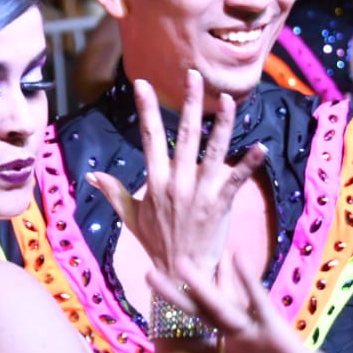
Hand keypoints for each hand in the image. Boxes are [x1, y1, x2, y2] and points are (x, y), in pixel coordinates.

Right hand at [89, 71, 264, 297]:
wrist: (181, 276)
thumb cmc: (158, 246)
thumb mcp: (131, 218)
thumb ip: (114, 193)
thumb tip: (92, 176)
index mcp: (155, 182)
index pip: (149, 137)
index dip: (146, 109)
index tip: (143, 84)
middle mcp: (176, 183)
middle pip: (184, 135)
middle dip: (190, 103)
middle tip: (195, 76)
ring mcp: (198, 193)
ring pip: (212, 151)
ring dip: (222, 124)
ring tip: (229, 100)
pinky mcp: (218, 206)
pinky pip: (235, 180)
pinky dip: (248, 164)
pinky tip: (260, 147)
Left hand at [161, 257, 352, 352]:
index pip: (201, 335)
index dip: (179, 319)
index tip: (156, 301)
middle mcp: (243, 343)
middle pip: (202, 315)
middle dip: (176, 296)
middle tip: (150, 273)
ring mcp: (258, 337)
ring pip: (224, 307)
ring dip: (202, 285)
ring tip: (179, 261)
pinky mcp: (279, 336)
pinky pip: (261, 304)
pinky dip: (249, 282)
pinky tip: (237, 258)